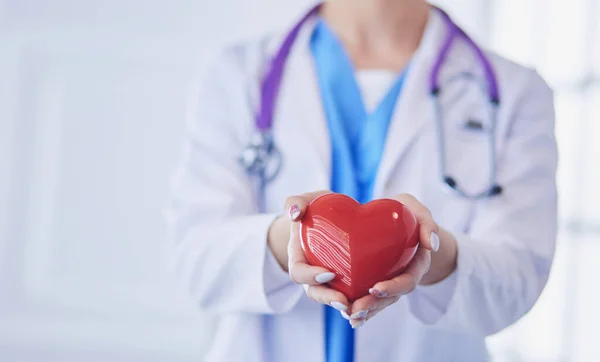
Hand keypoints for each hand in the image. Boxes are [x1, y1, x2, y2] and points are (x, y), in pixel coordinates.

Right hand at [283, 191, 352, 313]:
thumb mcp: (307, 201)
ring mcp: (329, 282)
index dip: (310, 276)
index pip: (298, 273)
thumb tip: (295, 213)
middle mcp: (312, 275)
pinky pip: (352, 298)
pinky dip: (360, 305)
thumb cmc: (317, 210)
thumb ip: (296, 202)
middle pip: (315, 293)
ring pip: (334, 300)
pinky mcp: (347, 284)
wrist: (331, 220)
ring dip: (346, 307)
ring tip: (359, 309)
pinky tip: (373, 306)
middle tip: (343, 300)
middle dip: (328, 298)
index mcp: (299, 258)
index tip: (328, 273)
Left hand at [346, 194, 456, 327]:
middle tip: (356, 309)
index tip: (376, 289)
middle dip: (374, 305)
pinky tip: (348, 318)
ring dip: (365, 311)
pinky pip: (370, 299)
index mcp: (416, 263)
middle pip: (391, 297)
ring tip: (350, 316)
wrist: (398, 220)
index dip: (393, 287)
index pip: (407, 280)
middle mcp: (403, 277)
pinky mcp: (376, 282)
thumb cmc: (407, 213)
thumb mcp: (418, 211)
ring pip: (379, 302)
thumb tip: (431, 245)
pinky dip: (361, 310)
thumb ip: (427, 223)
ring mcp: (390, 282)